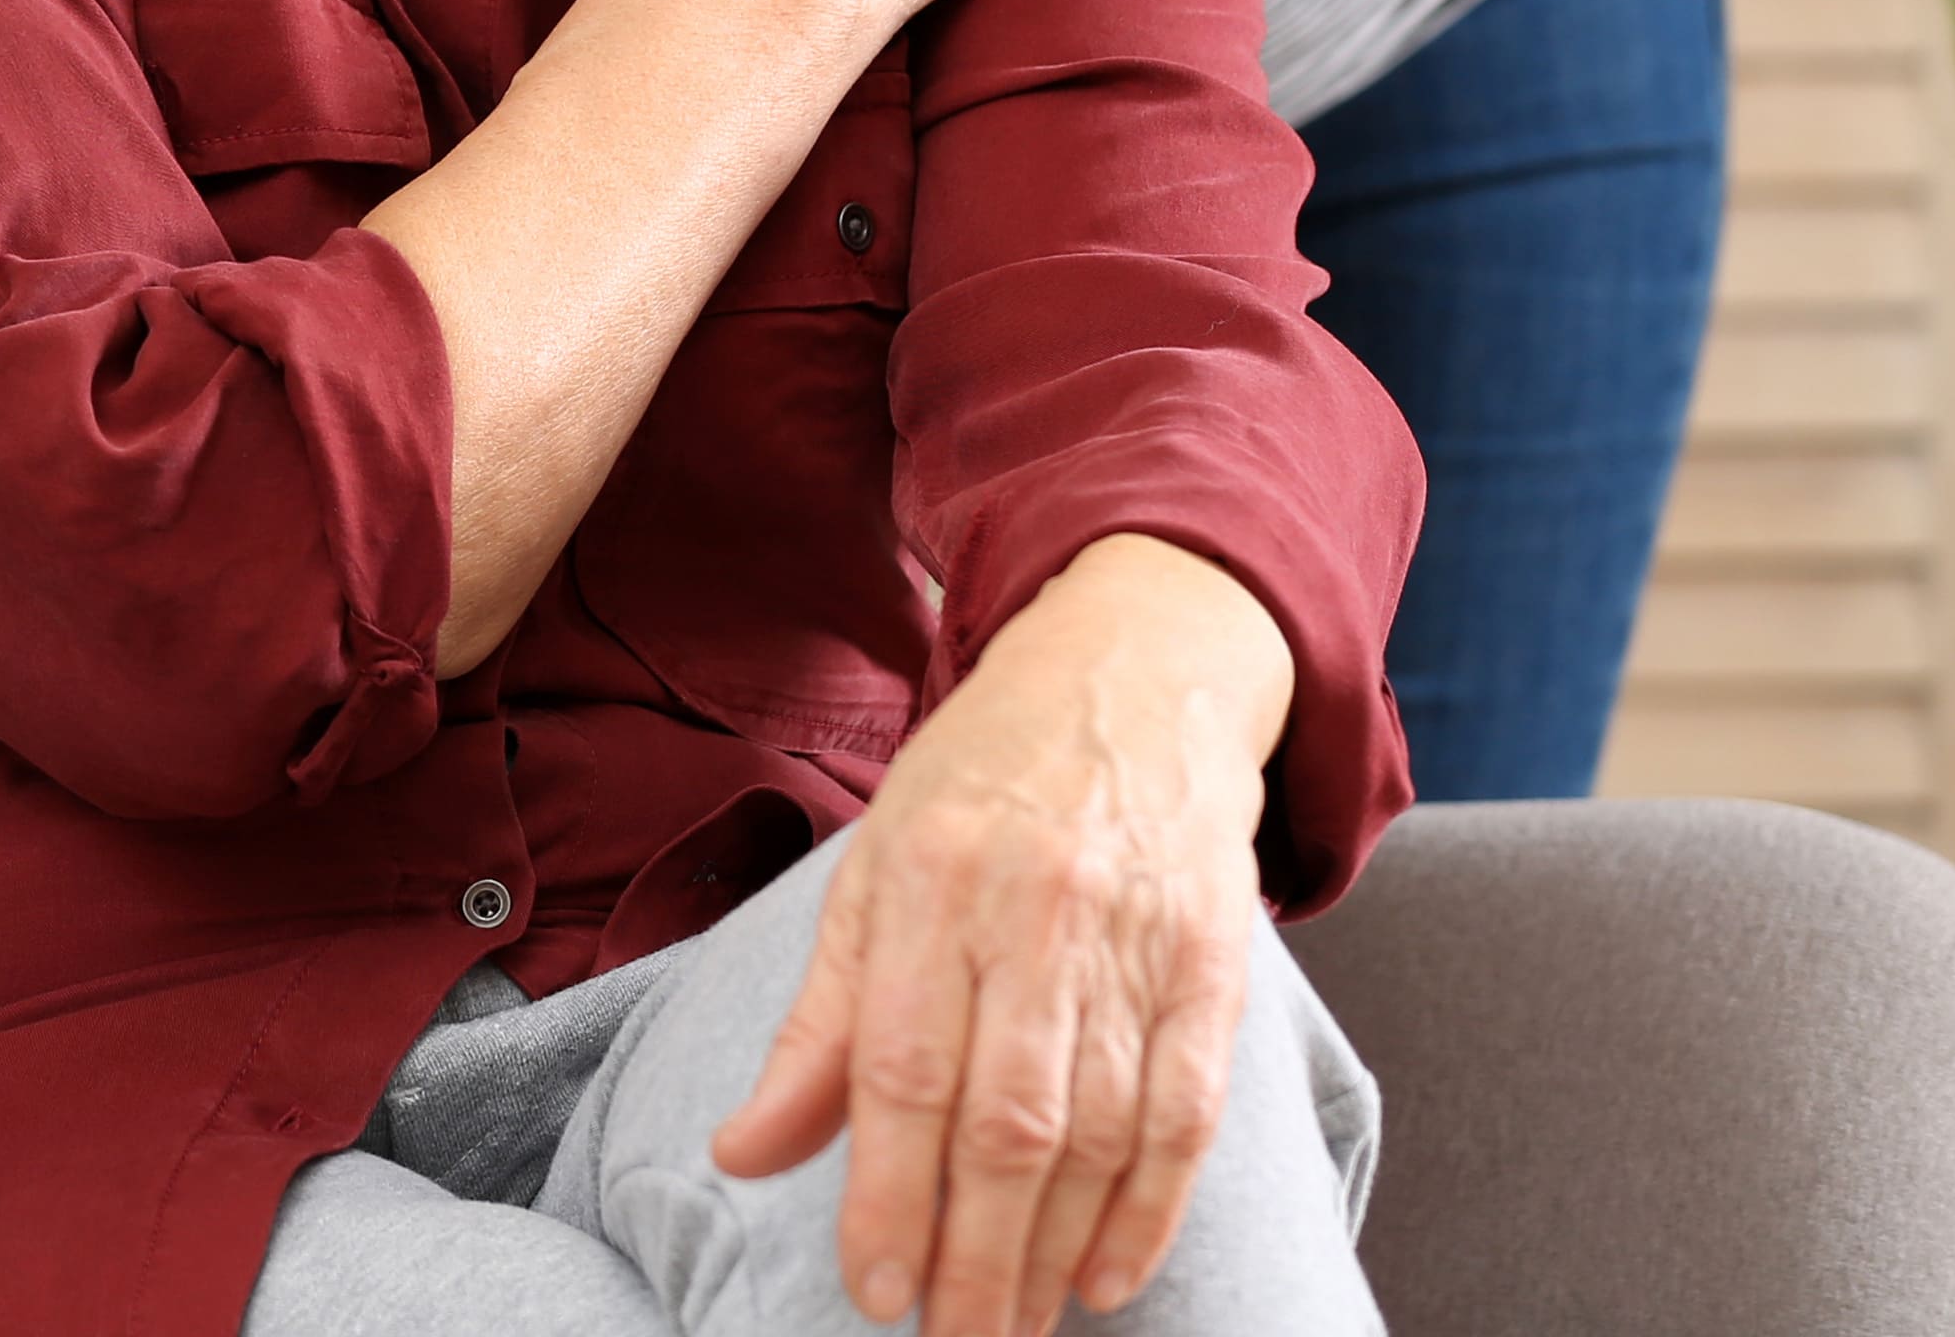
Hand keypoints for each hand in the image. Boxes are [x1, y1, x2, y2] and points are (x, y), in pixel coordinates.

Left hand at [713, 537, 1293, 1332]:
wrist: (1132, 681)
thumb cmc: (978, 787)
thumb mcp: (871, 873)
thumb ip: (817, 1026)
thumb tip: (741, 1154)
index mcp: (929, 885)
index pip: (903, 1069)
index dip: (887, 1193)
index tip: (872, 1288)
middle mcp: (1035, 914)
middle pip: (1007, 1122)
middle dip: (974, 1256)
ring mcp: (1135, 940)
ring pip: (1098, 1134)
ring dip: (1054, 1253)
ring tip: (1012, 1327)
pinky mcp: (1213, 964)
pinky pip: (1185, 1115)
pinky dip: (1147, 1211)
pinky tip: (1105, 1278)